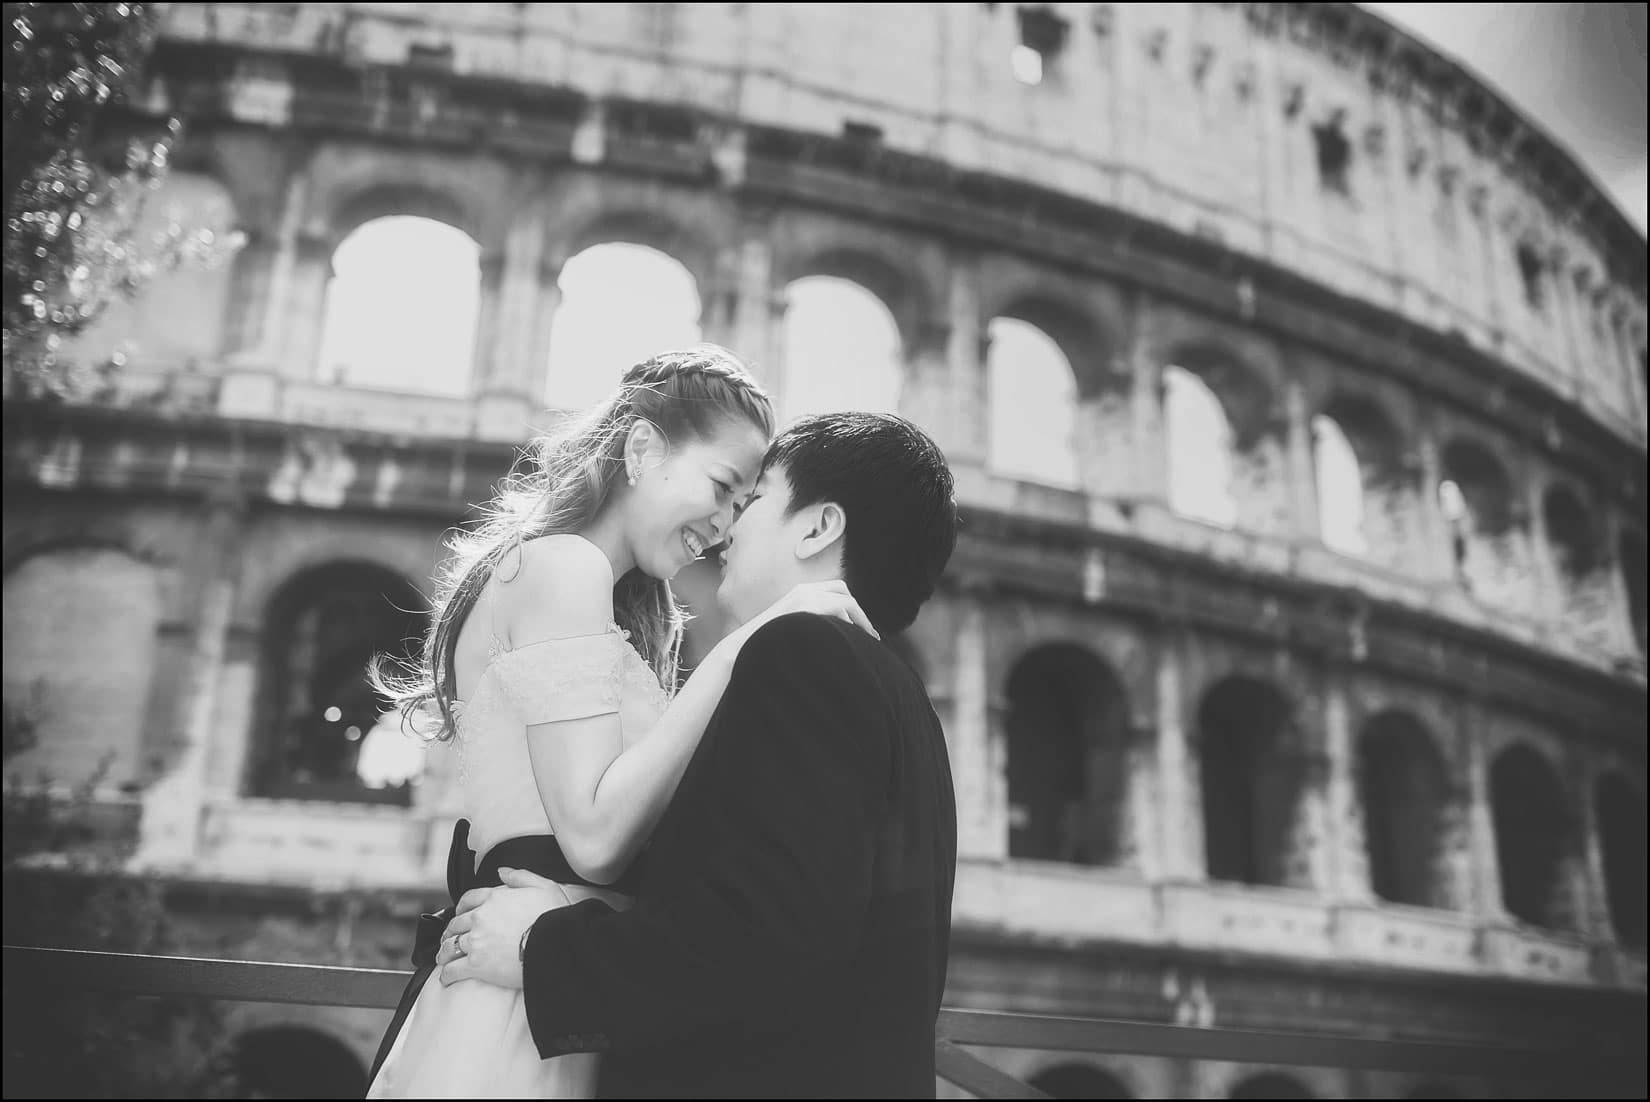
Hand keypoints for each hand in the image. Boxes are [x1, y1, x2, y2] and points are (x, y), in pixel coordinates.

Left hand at [436, 868, 572, 989]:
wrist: (556, 944)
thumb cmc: (554, 916)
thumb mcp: (543, 886)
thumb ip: (520, 876)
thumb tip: (502, 872)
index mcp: (494, 897)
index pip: (468, 899)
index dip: (462, 907)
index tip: (461, 914)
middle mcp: (480, 918)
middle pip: (455, 924)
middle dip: (450, 932)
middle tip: (450, 938)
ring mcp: (476, 942)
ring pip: (449, 946)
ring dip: (444, 952)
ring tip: (444, 959)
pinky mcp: (476, 965)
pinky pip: (452, 970)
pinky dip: (446, 974)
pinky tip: (447, 977)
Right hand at [745, 580, 879, 640]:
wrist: (744, 649)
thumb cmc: (766, 645)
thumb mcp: (792, 629)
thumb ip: (810, 624)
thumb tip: (832, 634)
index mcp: (799, 592)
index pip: (835, 589)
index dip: (851, 607)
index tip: (861, 628)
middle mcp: (803, 589)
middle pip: (843, 590)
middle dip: (859, 611)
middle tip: (870, 633)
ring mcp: (804, 595)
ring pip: (845, 600)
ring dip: (860, 619)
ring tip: (869, 638)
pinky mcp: (805, 605)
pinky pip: (838, 609)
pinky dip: (850, 623)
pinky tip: (852, 638)